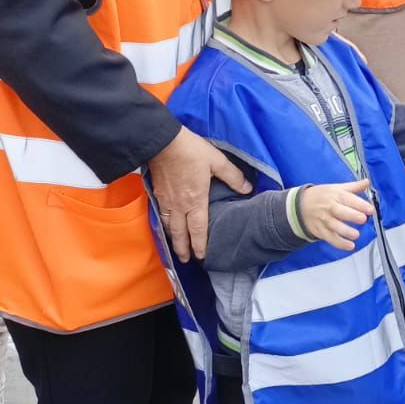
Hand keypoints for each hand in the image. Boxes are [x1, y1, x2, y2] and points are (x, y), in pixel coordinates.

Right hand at [149, 126, 250, 260]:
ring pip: (168, 226)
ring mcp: (166, 200)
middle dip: (183, 248)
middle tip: (186, 260)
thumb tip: (247, 189)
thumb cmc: (191, 151)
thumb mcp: (217, 161)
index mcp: (196, 200)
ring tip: (177, 248)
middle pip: (180, 233)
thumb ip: (233, 176)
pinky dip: (163, 226)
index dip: (200, 244)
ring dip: (173, 239)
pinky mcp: (157, 193)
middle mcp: (179, 205)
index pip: (198, 228)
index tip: (202, 256)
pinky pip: (160, 215)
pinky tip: (165, 227)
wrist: (162, 142)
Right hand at [298, 179, 372, 250]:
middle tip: (363, 219)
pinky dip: (340, 243)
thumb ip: (353, 187)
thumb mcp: (336, 188)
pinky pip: (331, 238)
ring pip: (335, 227)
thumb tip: (367, 182)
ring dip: (346, 232)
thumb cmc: (323, 196)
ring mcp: (324, 220)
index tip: (370, 209)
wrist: (300, 206)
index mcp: (335, 195)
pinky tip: (350, 246)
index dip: (360, 204)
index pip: (348, 199)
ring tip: (356, 235)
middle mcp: (329, 207)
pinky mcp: (321, 231)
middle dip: (352, 216)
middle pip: (341, 212)